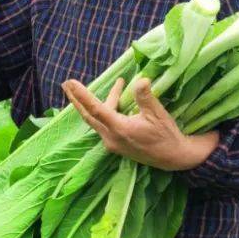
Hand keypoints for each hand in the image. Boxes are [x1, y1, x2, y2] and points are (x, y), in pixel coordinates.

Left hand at [61, 76, 219, 171]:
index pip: (96, 110)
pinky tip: (115, 100)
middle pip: (88, 116)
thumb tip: (140, 80)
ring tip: (104, 85)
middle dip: (76, 99)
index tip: (71, 83)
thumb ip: (146, 97)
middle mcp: (111, 138)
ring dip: (95, 103)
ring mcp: (112, 142)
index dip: (82, 95)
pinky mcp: (116, 144)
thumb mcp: (158, 114)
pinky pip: (105, 124)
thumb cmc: (166, 135)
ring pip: (97, 120)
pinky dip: (106, 110)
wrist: (173, 157)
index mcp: (120, 129)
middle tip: (66, 84)